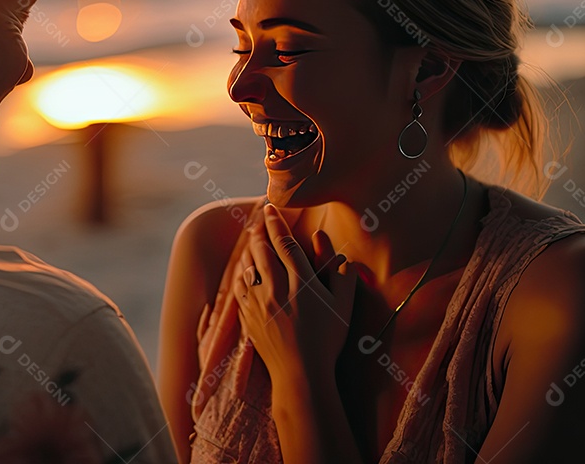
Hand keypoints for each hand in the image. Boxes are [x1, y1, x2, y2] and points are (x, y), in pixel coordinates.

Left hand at [233, 203, 355, 384]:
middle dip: (260, 230)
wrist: (301, 375)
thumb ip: (342, 275)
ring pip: (248, 265)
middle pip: (262, 250)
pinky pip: (240, 286)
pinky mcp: (248, 316)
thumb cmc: (327, 341)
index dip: (276, 223)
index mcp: (302, 283)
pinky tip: (244, 268)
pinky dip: (241, 272)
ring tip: (252, 238)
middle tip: (259, 218)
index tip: (270, 209)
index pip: (285, 244)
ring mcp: (259, 303)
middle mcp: (277, 289)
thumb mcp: (344, 307)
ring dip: (249, 249)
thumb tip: (338, 251)